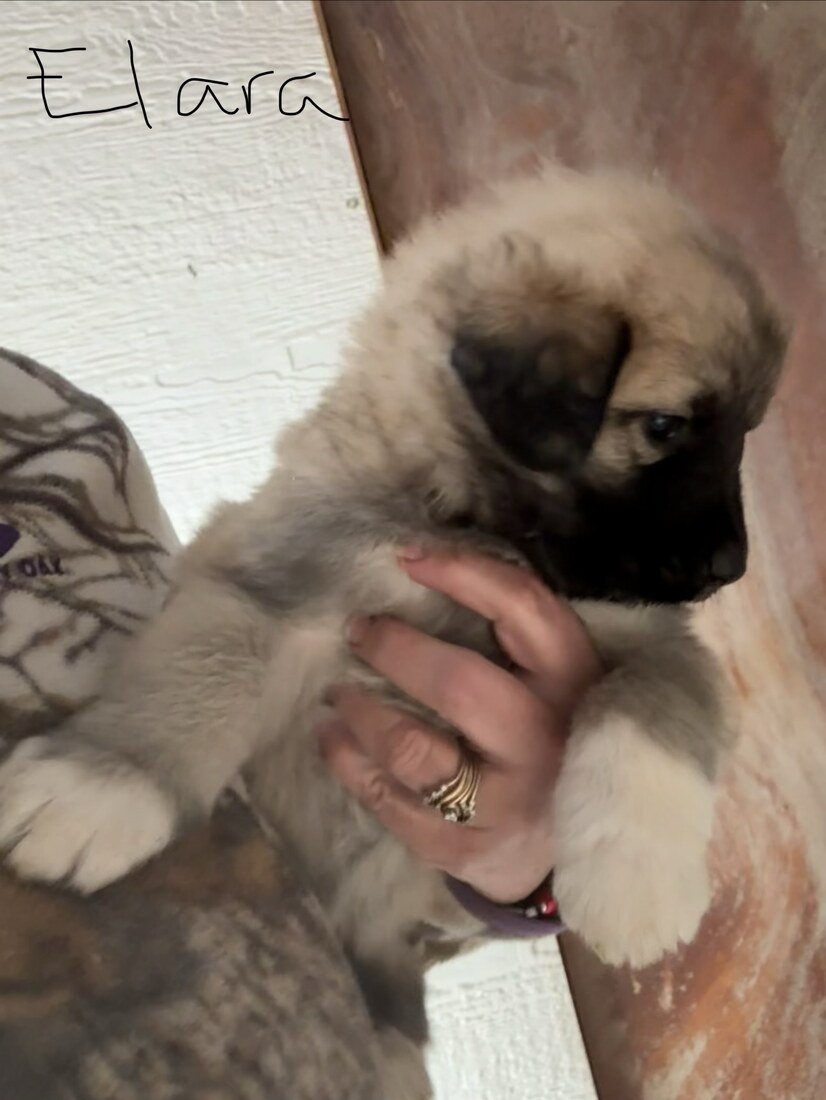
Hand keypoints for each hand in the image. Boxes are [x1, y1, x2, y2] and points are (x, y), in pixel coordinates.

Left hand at [317, 550, 600, 904]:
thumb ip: (515, 638)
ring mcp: (502, 802)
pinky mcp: (463, 847)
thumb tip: (420, 569)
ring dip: (361, 713)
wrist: (579, 844)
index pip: (522, 609)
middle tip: (358, 631)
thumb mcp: (559, 680)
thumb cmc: (555, 736)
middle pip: (457, 684)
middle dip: (395, 649)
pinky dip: (350, 763)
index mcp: (574, 684)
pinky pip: (389, 800)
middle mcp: (542, 742)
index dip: (462, 573)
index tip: (407, 557)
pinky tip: (334, 738)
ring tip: (336, 695)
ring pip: (412, 751)